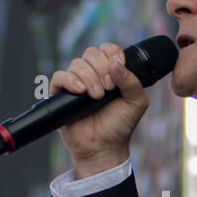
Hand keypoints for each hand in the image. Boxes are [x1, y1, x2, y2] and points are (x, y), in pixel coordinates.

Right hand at [50, 43, 149, 176]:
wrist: (104, 147)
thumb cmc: (120, 125)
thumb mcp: (136, 102)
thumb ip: (132, 81)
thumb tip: (115, 63)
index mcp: (110, 71)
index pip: (107, 49)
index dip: (113, 55)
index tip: (118, 71)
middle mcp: (92, 74)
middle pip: (91, 53)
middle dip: (102, 68)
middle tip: (109, 89)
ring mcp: (75, 83)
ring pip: (77, 64)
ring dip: (89, 77)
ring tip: (97, 97)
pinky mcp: (60, 94)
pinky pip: (59, 76)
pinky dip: (70, 80)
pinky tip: (81, 91)